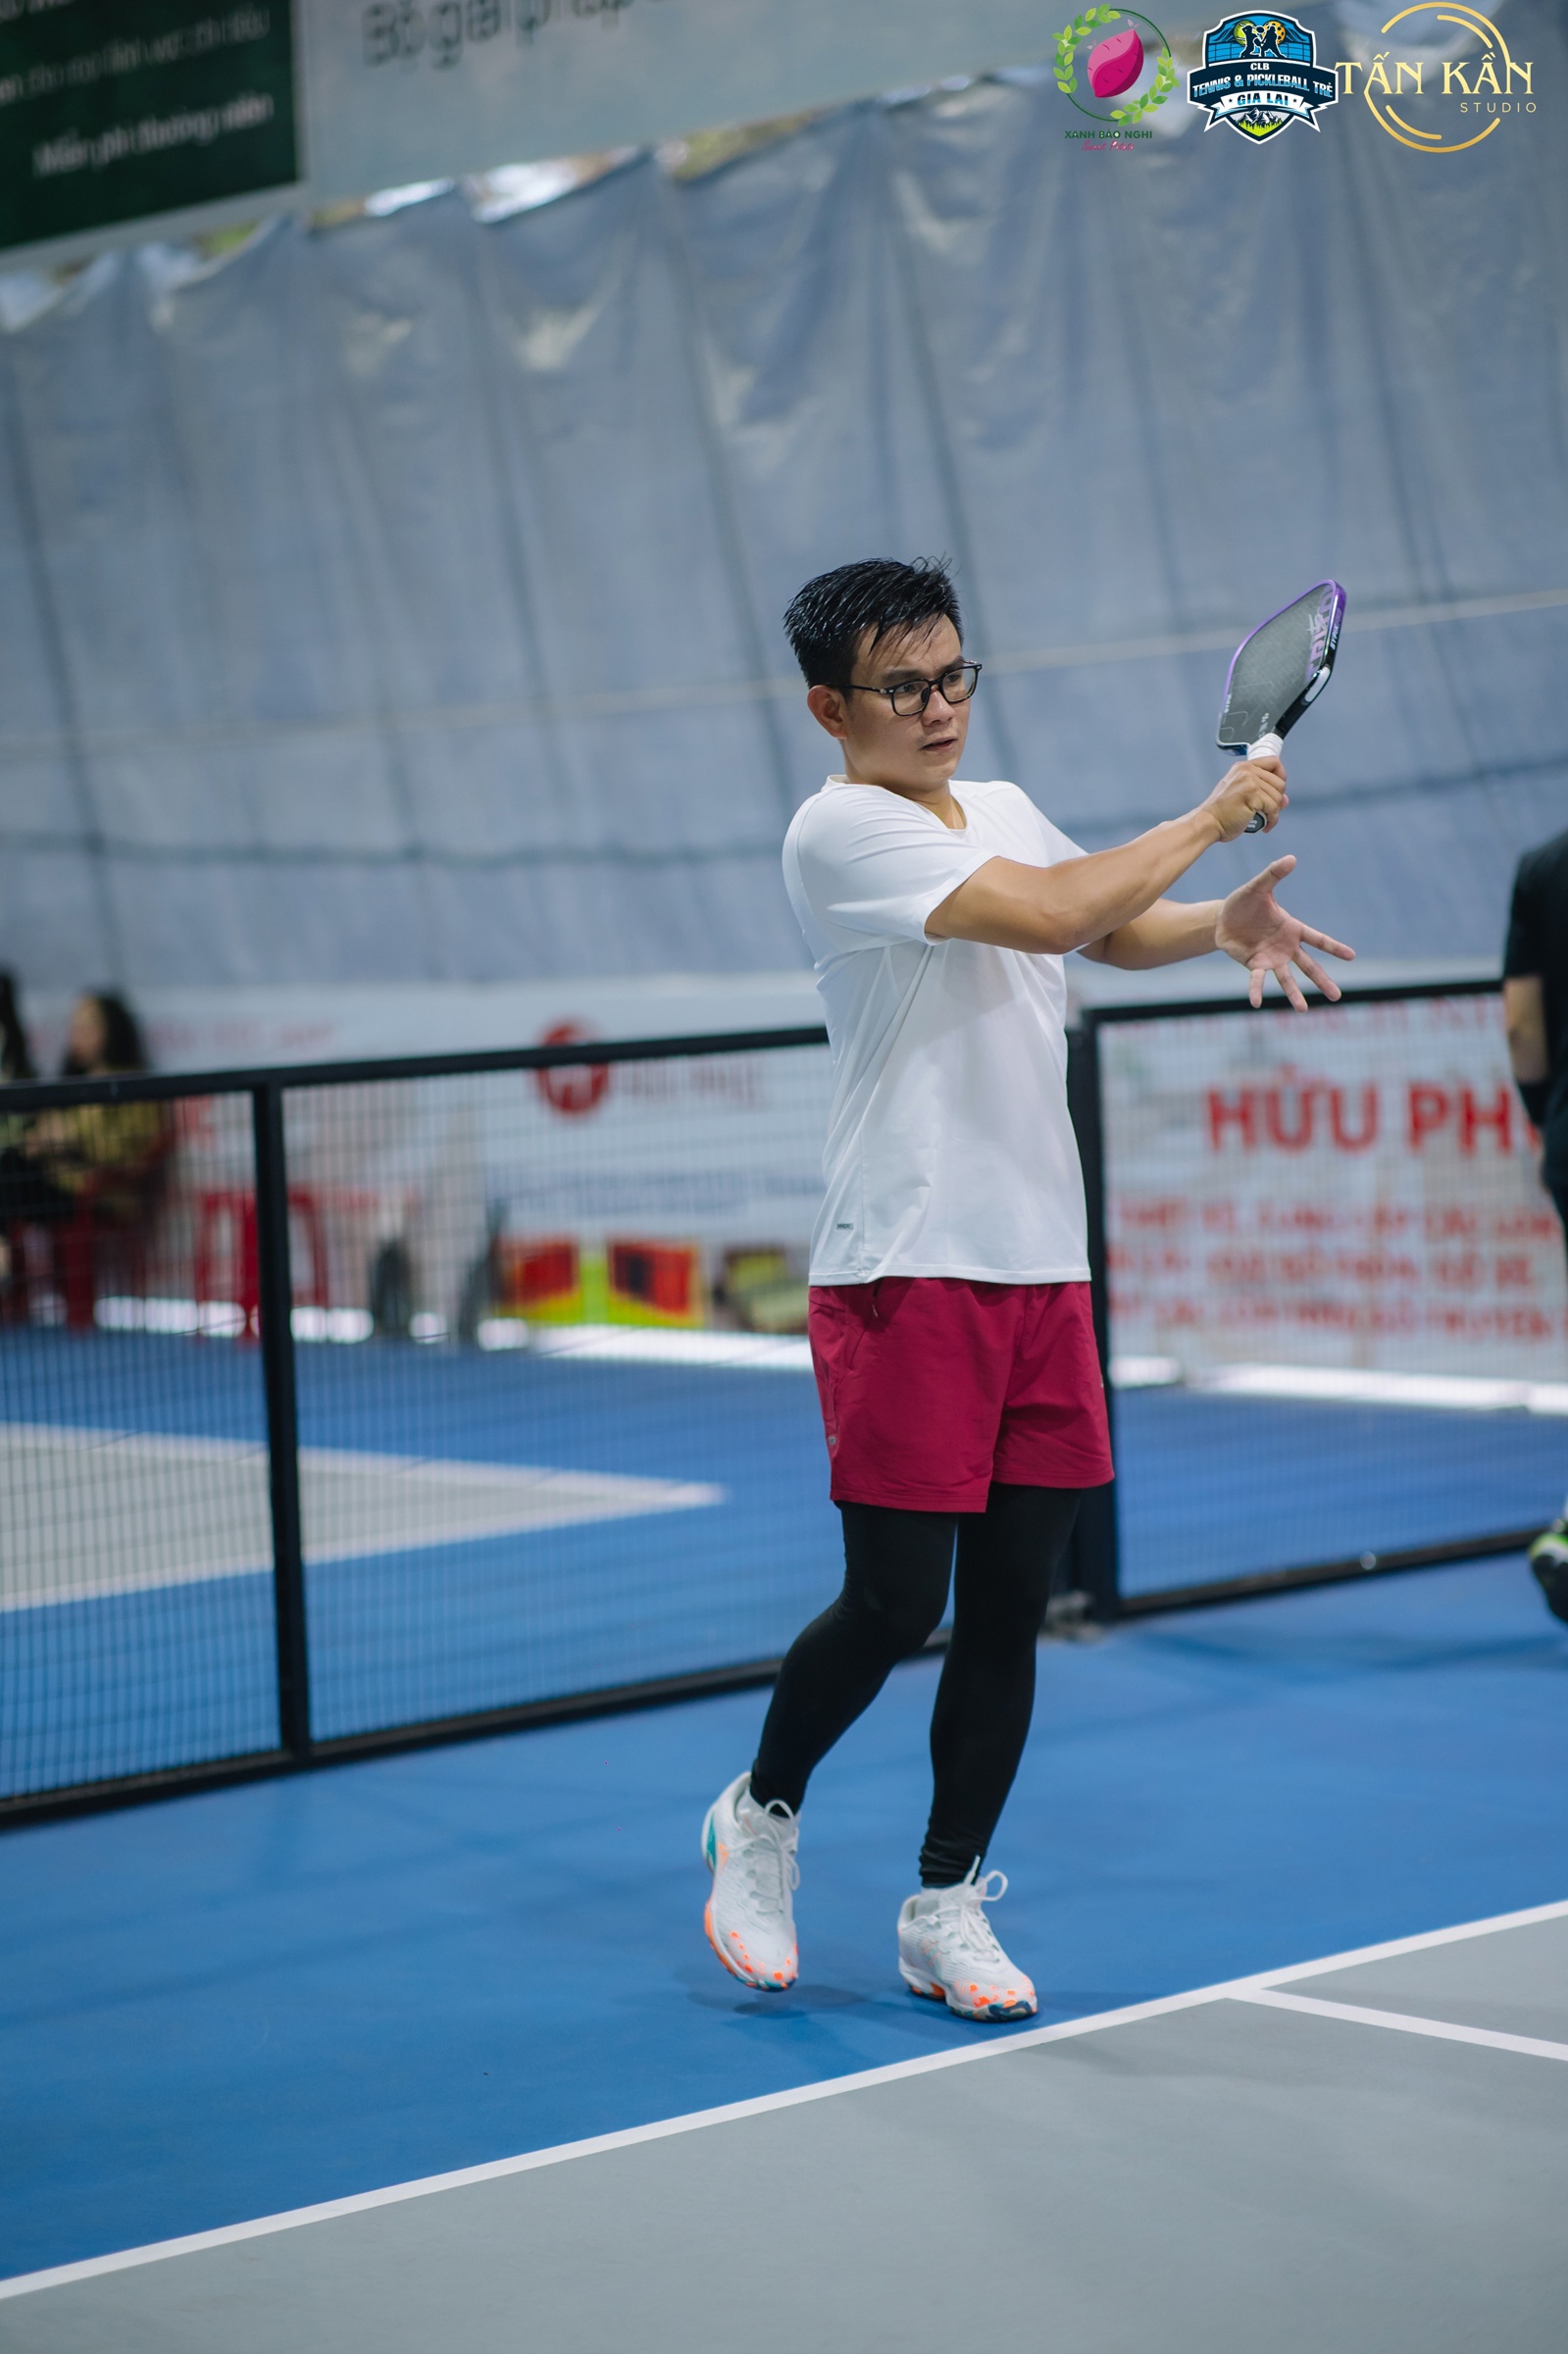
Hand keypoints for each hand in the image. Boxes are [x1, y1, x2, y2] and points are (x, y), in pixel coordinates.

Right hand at [1204, 756, 1285, 841]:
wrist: (1208, 823)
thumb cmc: (1221, 813)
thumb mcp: (1242, 796)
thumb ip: (1263, 793)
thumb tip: (1285, 800)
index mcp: (1243, 767)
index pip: (1274, 762)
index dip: (1280, 776)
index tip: (1276, 790)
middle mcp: (1247, 771)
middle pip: (1280, 782)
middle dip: (1277, 799)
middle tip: (1268, 810)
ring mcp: (1249, 781)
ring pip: (1278, 797)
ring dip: (1274, 812)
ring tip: (1264, 819)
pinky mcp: (1252, 794)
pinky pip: (1273, 807)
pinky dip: (1272, 819)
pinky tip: (1264, 825)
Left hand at [1215, 855, 1354, 1010]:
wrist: (1222, 919)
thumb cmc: (1244, 902)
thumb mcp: (1257, 887)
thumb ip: (1273, 874)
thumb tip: (1291, 858)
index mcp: (1292, 928)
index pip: (1318, 939)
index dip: (1334, 947)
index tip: (1351, 956)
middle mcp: (1286, 947)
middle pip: (1308, 966)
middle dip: (1322, 980)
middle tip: (1337, 997)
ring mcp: (1271, 958)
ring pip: (1287, 978)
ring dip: (1294, 994)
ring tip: (1303, 1010)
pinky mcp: (1254, 964)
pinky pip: (1257, 979)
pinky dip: (1256, 990)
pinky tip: (1256, 1003)